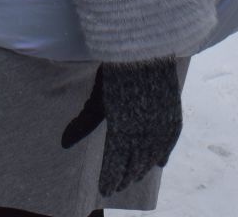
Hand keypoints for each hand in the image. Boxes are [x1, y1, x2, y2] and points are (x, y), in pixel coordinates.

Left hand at [60, 60, 183, 196]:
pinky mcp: (172, 113)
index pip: (116, 162)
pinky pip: (170, 140)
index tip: (105, 189)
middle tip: (119, 187)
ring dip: (143, 168)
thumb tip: (65, 143)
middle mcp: (143, 131)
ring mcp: (160, 123)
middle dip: (126, 177)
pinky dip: (165, 153)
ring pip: (152, 155)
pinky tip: (160, 163)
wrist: (144, 49)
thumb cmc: (115, 72)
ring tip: (136, 178)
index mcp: (123, 129)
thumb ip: (85, 123)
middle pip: (135, 163)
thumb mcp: (99, 99)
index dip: (111, 178)